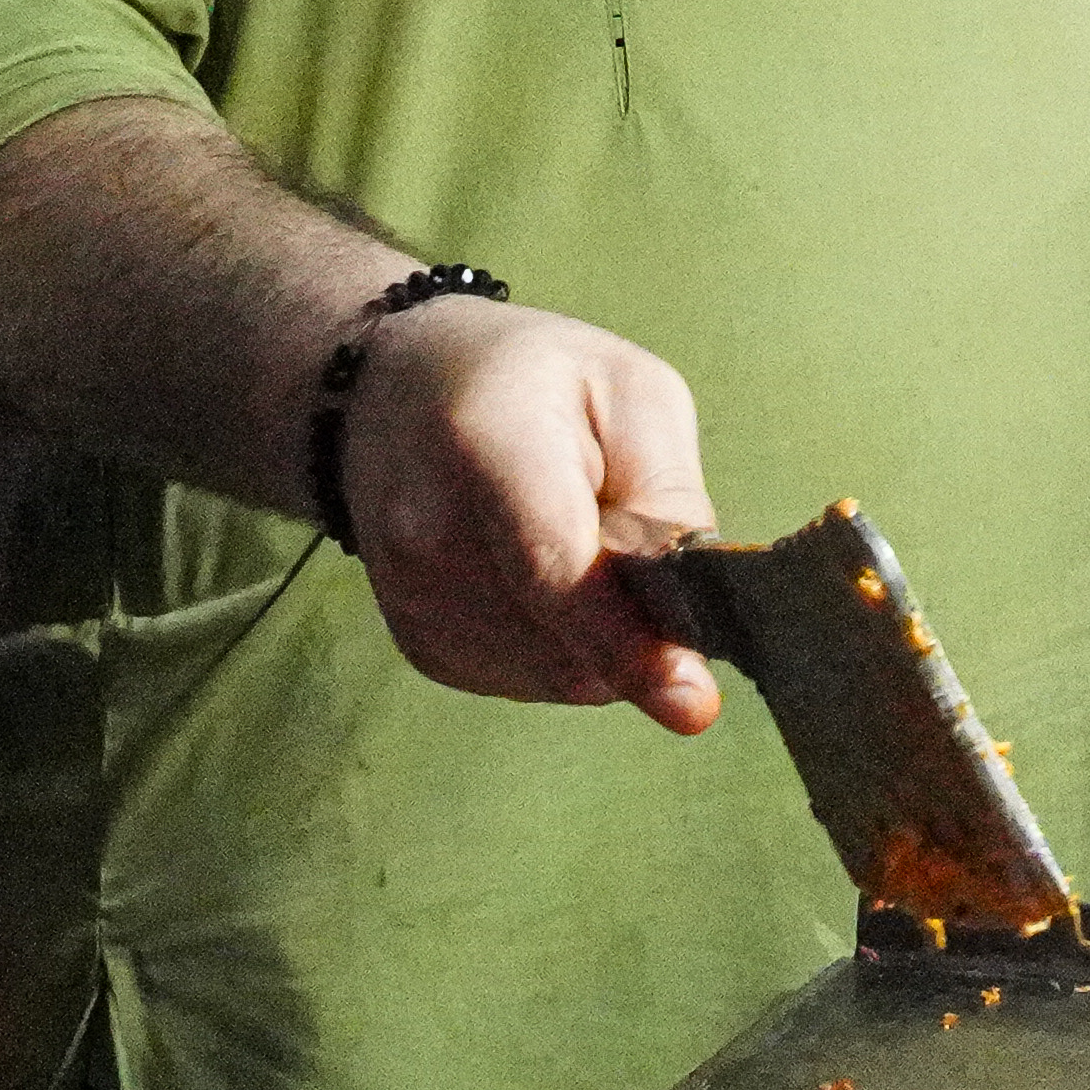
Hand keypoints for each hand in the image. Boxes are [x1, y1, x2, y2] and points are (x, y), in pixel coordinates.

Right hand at [329, 289, 731, 728]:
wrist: (396, 393)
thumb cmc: (535, 384)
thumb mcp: (634, 394)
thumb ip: (668, 499)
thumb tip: (689, 609)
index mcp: (486, 446)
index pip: (556, 569)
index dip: (627, 644)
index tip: (692, 704)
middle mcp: (428, 532)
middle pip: (568, 640)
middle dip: (637, 624)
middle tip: (633, 542)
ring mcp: (412, 598)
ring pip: (557, 674)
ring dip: (602, 641)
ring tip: (582, 547)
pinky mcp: (417, 642)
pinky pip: (527, 681)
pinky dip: (563, 648)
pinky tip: (546, 580)